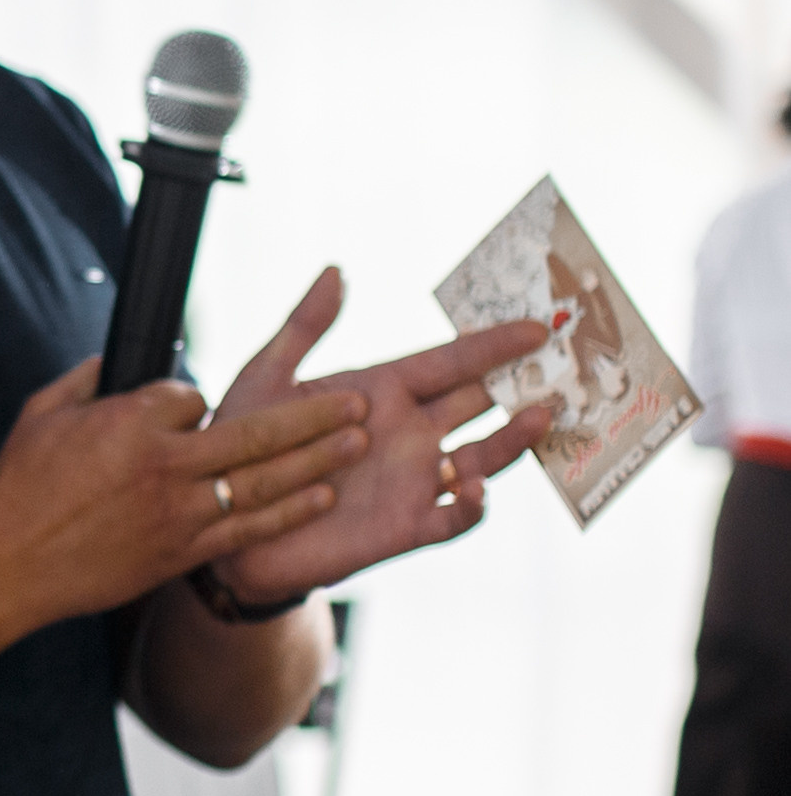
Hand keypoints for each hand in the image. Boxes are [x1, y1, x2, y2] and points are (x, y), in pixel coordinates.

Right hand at [0, 352, 369, 628]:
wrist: (12, 566)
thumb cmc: (21, 489)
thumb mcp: (42, 414)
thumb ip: (87, 380)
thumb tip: (117, 362)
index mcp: (131, 423)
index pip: (192, 394)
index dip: (193, 396)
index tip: (185, 406)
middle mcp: (166, 465)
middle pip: (255, 431)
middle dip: (313, 414)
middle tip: (358, 400)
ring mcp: (179, 513)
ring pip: (263, 481)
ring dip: (317, 459)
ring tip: (359, 440)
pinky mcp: (183, 552)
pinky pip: (248, 529)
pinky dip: (289, 512)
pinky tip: (322, 496)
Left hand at [201, 268, 553, 600]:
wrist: (226, 519)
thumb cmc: (244, 443)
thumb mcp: (267, 376)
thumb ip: (304, 326)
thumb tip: (335, 270)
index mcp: (384, 390)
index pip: (451, 361)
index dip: (494, 344)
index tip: (539, 326)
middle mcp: (409, 433)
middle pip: (481, 403)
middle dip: (525, 385)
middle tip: (570, 367)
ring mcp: (412, 479)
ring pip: (481, 456)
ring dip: (513, 440)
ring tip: (542, 417)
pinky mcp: (404, 525)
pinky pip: (455, 517)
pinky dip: (475, 505)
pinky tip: (476, 487)